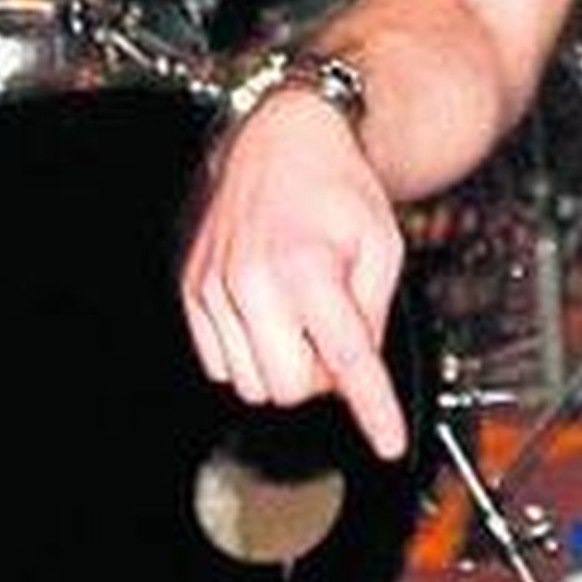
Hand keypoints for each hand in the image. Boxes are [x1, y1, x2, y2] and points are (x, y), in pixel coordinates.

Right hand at [181, 92, 409, 460]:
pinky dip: (248, 354)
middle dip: (320, 378)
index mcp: (307, 265)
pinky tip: (268, 313)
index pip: (346, 359)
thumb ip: (373, 315)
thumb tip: (353, 378)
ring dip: (282, 366)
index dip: (372, 409)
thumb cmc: (337, 187)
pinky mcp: (192, 288)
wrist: (282, 136)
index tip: (389, 445)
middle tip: (334, 333)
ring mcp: (216, 284)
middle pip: (290, 388)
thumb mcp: (381, 242)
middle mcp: (253, 278)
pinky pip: (218, 364)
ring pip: (250, 384)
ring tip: (300, 315)